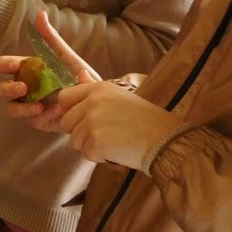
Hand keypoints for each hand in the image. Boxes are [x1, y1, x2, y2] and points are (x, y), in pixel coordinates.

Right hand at [0, 9, 101, 129]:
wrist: (97, 99)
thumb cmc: (80, 76)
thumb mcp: (66, 56)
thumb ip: (51, 38)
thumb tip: (40, 13)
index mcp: (26, 70)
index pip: (4, 66)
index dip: (5, 64)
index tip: (16, 65)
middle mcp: (24, 88)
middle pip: (2, 88)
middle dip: (9, 88)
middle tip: (23, 87)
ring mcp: (29, 106)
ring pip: (11, 108)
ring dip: (21, 107)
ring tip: (38, 106)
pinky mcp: (38, 121)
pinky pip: (32, 120)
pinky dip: (43, 115)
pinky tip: (58, 110)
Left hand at [52, 81, 180, 170]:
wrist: (167, 140)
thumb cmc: (146, 120)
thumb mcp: (120, 96)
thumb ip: (94, 89)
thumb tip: (79, 74)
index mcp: (98, 89)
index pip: (64, 98)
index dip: (70, 112)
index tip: (83, 120)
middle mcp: (93, 102)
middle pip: (66, 122)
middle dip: (80, 132)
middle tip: (105, 134)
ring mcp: (93, 122)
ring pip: (74, 140)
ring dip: (90, 146)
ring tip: (114, 141)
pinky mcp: (96, 142)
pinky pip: (87, 154)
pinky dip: (100, 157)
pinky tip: (118, 150)